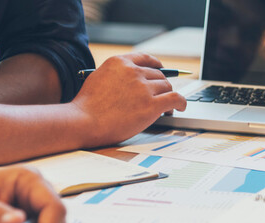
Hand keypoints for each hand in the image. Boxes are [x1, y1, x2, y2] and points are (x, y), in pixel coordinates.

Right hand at [70, 53, 187, 146]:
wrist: (83, 122)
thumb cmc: (87, 106)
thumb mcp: (98, 78)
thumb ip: (116, 75)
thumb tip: (134, 80)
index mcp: (119, 62)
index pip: (145, 58)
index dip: (156, 64)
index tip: (161, 69)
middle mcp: (133, 72)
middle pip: (158, 75)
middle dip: (160, 86)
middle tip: (160, 97)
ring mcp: (143, 88)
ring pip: (167, 87)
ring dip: (168, 96)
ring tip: (165, 108)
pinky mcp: (151, 105)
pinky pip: (175, 99)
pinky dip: (181, 102)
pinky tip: (179, 107)